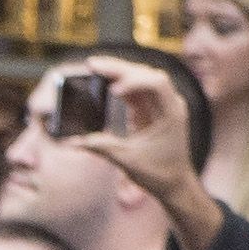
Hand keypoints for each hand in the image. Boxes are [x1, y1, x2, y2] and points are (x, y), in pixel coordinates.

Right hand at [71, 54, 225, 249]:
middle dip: (119, 68)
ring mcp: (161, 104)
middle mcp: (169, 103)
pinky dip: (120, 85)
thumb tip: (72, 142)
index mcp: (171, 112)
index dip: (134, 81)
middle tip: (92, 64)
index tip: (114, 90)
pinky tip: (104, 81)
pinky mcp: (152, 110)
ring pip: (140, 78)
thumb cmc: (159, 174)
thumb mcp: (128, 161)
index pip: (156, 83)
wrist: (176, 185)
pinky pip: (136, 90)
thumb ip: (101, 147)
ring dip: (118, 72)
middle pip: (145, 74)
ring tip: (94, 68)